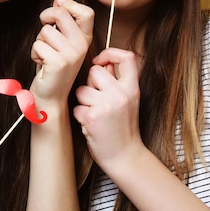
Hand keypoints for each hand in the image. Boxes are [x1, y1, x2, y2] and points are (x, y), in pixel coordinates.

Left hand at [30, 0, 92, 110]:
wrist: (51, 96)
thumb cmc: (53, 66)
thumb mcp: (62, 42)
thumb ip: (63, 22)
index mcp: (85, 39)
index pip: (86, 12)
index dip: (70, 3)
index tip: (59, 4)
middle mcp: (81, 46)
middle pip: (61, 14)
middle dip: (46, 16)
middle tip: (44, 25)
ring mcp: (71, 54)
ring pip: (45, 31)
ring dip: (39, 41)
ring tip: (45, 54)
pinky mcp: (58, 62)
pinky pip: (38, 45)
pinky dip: (35, 53)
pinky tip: (42, 64)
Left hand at [73, 48, 143, 166]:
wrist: (125, 157)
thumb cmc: (123, 128)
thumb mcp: (129, 101)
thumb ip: (117, 81)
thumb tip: (102, 62)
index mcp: (132, 88)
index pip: (126, 57)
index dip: (110, 53)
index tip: (100, 61)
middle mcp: (121, 94)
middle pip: (95, 71)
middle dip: (91, 83)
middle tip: (98, 100)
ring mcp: (106, 105)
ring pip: (82, 89)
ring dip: (84, 101)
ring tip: (95, 113)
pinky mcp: (92, 117)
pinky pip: (77, 106)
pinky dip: (80, 115)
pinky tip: (91, 124)